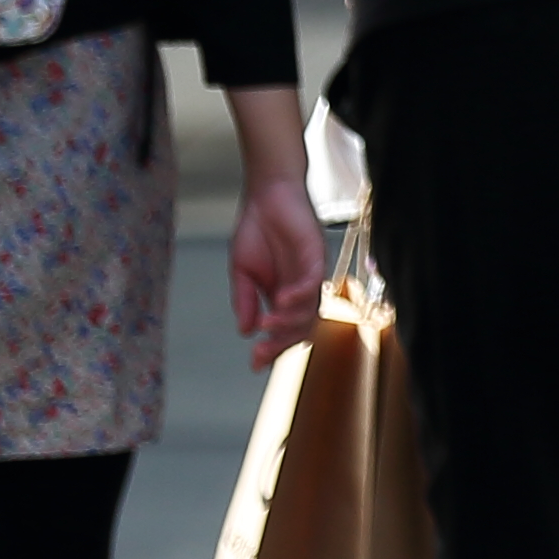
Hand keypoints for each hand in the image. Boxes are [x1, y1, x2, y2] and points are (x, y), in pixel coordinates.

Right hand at [224, 169, 330, 367]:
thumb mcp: (242, 272)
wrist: (265, 194)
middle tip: (260, 353)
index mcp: (283, 296)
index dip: (272, 349)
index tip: (254, 364)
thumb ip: (244, 301)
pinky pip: (312, 283)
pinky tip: (281, 301)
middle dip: (280, 344)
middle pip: (300, 328)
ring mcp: (310, 274)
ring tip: (268, 325)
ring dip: (290, 322)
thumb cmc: (256, 230)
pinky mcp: (317, 256)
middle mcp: (301, 290)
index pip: (284, 331)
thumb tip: (246, 331)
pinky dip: (299, 296)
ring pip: (310, 311)